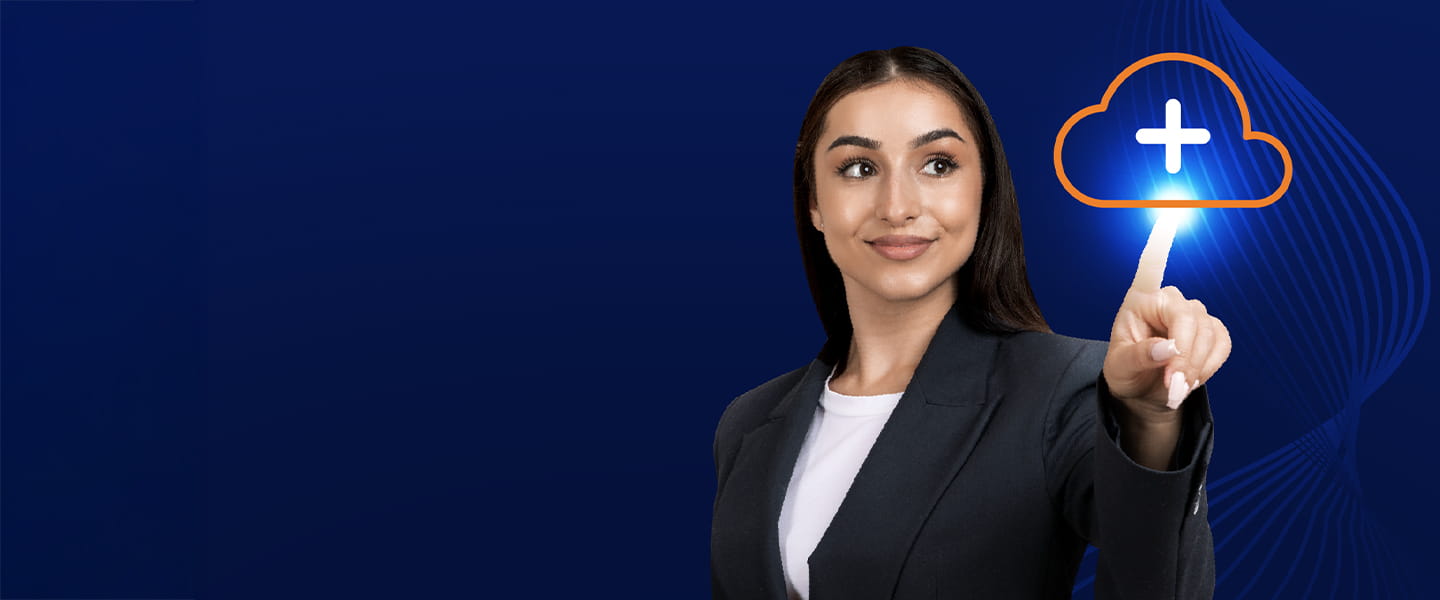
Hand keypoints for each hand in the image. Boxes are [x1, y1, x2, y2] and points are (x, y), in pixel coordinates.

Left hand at [1102, 212, 1231, 421]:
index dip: (1162, 241)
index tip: (1170, 212)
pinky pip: (1223, 343)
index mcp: (1139, 300)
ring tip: (1175, 388)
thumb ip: (1140, 357)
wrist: (1146, 393)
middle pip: (1188, 317)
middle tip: (1172, 386)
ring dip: (1195, 366)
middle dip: (1184, 355)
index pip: (1152, 265)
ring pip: (1208, 333)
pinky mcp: (1212, 330)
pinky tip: (1191, 379)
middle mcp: (1168, 300)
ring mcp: (1193, 313)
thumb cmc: (1126, 375)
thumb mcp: (1121, 370)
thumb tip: (1169, 348)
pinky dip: (1209, 366)